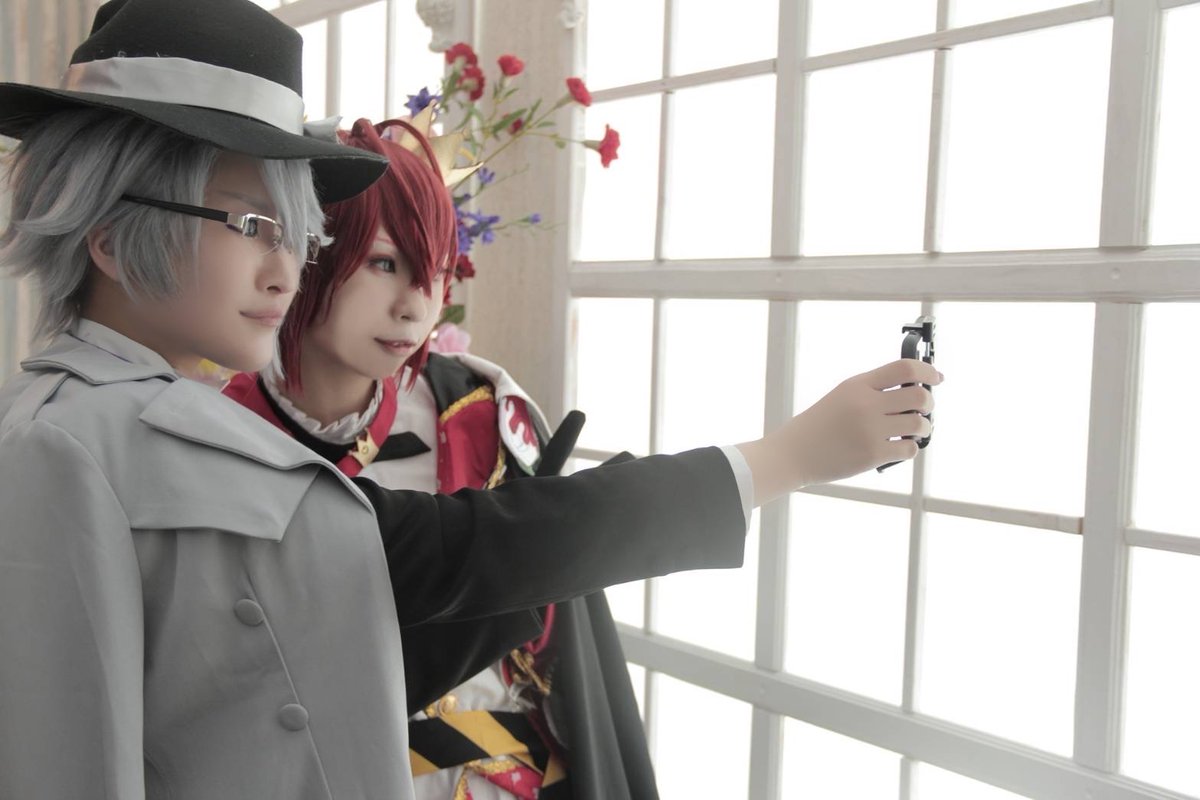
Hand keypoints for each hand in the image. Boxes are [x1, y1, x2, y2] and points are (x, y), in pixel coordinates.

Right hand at [736, 359, 940, 504]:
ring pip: (919, 423)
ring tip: (915, 430)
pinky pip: (909, 448)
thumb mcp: (842, 396)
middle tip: (923, 409)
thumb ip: (873, 390)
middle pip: (919, 396)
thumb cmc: (819, 426)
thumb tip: (914, 389)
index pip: (904, 368)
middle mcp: (866, 404)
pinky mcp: (873, 454)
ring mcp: (870, 430)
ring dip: (924, 427)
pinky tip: (900, 446)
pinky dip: (910, 447)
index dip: (927, 371)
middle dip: (928, 403)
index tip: (937, 377)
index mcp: (858, 385)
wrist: (793, 453)